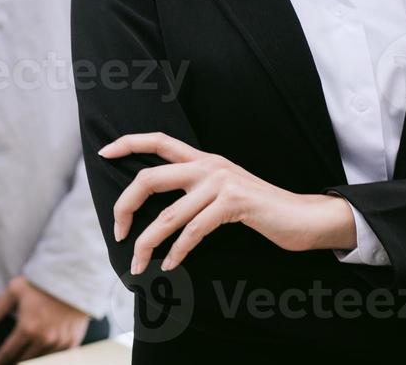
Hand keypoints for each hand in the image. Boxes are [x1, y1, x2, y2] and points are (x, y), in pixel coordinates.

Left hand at [0, 275, 87, 364]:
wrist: (72, 280)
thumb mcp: (15, 289)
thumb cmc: (41, 283)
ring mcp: (59, 342)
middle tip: (10, 362)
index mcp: (27, 328)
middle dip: (16, 362)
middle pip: (25, 360)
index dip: (0, 360)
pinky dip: (50, 358)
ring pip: (41, 360)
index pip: (9, 352)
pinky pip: (59, 358)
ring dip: (33, 361)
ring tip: (25, 360)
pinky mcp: (72, 342)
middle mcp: (43, 339)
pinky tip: (44, 357)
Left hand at [99, 133, 355, 274]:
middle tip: (119, 232)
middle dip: (126, 205)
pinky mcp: (234, 203)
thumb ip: (195, 190)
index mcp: (202, 158)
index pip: (158, 140)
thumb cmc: (259, 208)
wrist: (303, 216)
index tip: (103, 153)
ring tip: (139, 264)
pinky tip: (170, 264)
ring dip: (149, 243)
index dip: (128, 143)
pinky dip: (178, 251)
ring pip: (169, 214)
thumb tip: (161, 210)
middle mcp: (208, 165)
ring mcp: (220, 182)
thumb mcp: (223, 191)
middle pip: (150, 177)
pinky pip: (194, 230)